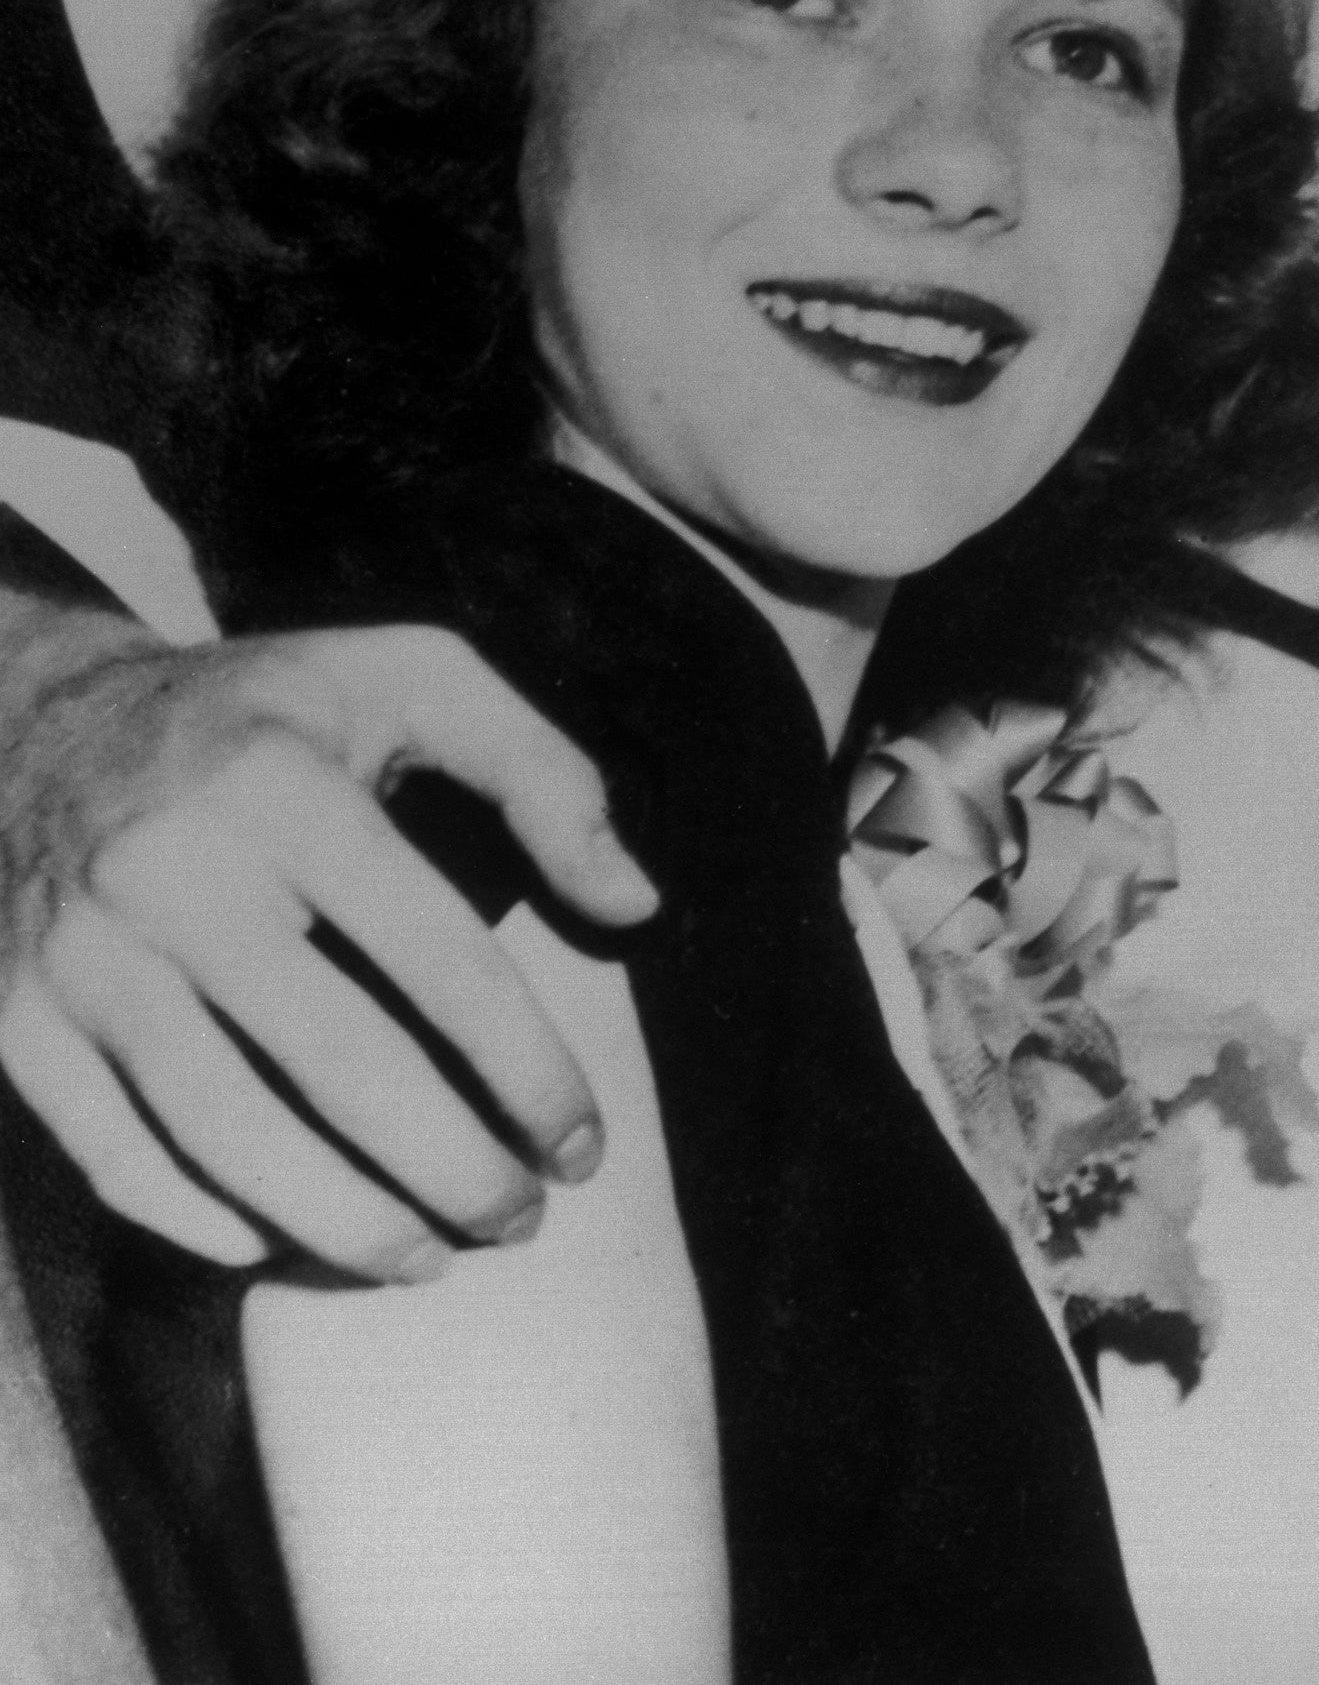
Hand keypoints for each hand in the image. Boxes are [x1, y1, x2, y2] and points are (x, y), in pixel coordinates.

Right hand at [0, 599, 655, 1280]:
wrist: (36, 718)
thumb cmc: (271, 710)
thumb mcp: (417, 678)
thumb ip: (547, 776)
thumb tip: (638, 904)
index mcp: (285, 789)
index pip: (439, 958)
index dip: (528, 1068)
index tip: (585, 1144)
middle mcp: (170, 874)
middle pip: (339, 1065)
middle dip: (449, 1167)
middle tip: (522, 1223)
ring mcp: (80, 957)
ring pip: (227, 1132)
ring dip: (342, 1219)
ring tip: (429, 1258)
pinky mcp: (17, 1021)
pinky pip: (115, 1154)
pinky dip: (201, 1217)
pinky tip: (282, 1242)